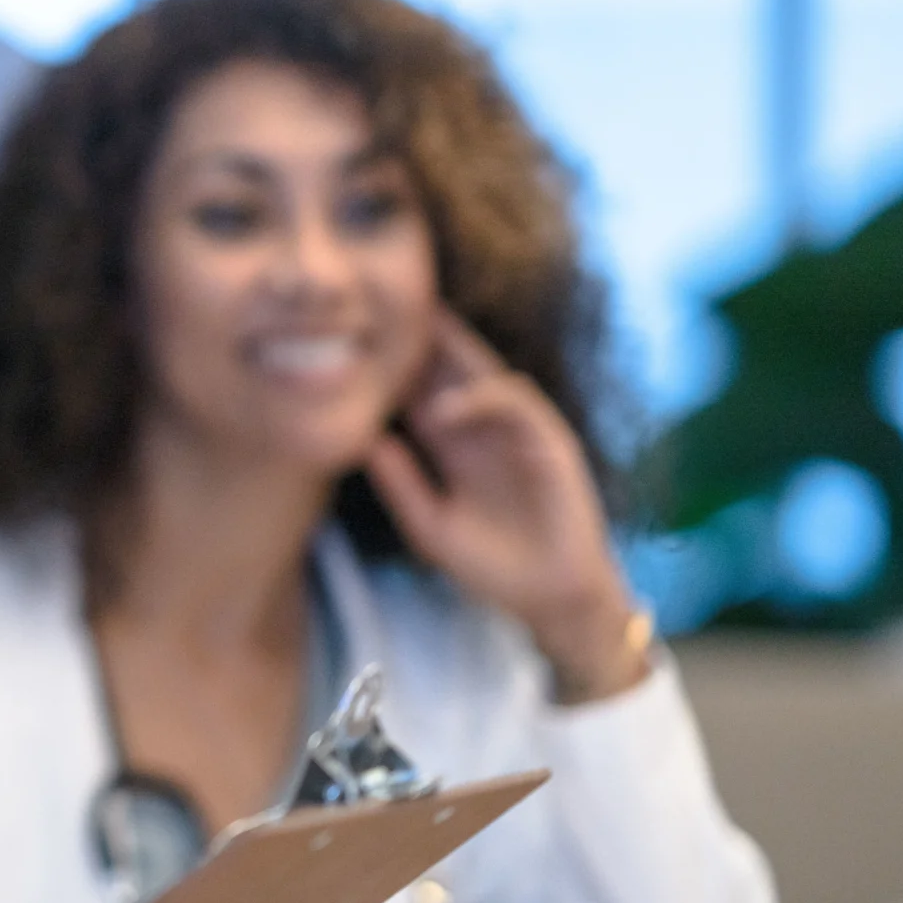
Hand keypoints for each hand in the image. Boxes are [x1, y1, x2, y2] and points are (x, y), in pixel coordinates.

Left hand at [363, 312, 646, 703]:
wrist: (550, 601)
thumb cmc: (492, 568)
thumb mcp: (431, 527)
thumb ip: (401, 486)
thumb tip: (364, 443)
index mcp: (454, 445)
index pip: (420, 391)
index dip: (392, 365)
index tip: (352, 339)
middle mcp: (484, 430)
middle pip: (450, 369)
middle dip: (423, 337)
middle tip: (381, 302)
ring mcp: (519, 432)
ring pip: (484, 372)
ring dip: (447, 355)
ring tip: (404, 338)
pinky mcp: (551, 443)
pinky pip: (516, 405)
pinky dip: (480, 400)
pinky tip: (443, 410)